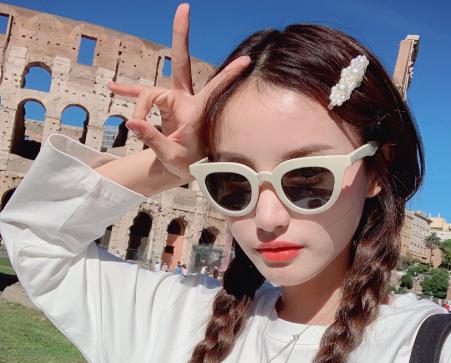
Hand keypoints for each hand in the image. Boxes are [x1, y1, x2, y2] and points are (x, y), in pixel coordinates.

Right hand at [108, 3, 250, 181]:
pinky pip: (144, 97)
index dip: (229, 74)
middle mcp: (185, 101)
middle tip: (184, 8)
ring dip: (136, 102)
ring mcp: (174, 102)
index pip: (214, 88)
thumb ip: (151, 138)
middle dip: (181, 37)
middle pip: (181, 64)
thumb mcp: (170, 155)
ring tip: (119, 102)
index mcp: (196, 112)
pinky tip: (115, 89)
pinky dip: (130, 94)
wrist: (182, 169)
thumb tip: (131, 122)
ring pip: (151, 92)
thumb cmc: (186, 164)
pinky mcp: (164, 107)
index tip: (246, 60)